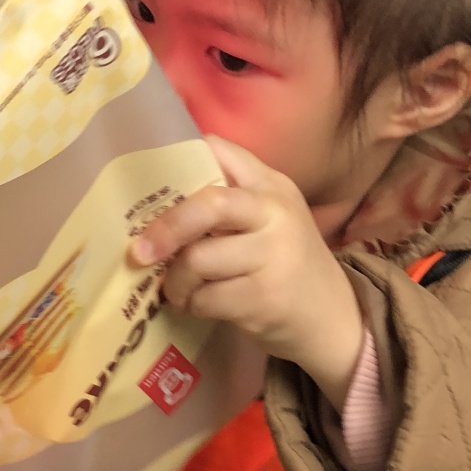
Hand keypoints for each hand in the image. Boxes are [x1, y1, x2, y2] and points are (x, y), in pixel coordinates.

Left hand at [129, 135, 362, 404]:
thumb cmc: (284, 264)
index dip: (178, 163)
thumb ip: (227, 199)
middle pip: (208, 205)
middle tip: (139, 252)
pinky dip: (193, 304)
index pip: (220, 152)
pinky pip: (206, 297)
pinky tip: (198, 306)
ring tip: (177, 290)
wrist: (331, 318)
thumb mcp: (269, 220)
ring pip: (197, 260)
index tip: (147, 187)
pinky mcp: (265, 298)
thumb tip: (156, 195)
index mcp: (271, 185)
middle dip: (166, 228)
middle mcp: (275, 213)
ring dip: (176, 281)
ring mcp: (274, 256)